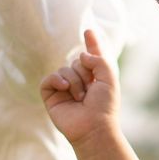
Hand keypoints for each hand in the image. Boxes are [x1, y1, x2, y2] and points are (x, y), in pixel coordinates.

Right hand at [41, 30, 120, 144]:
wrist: (94, 127)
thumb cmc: (105, 106)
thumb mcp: (109, 78)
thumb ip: (99, 59)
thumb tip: (80, 55)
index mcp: (95, 78)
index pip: (91, 58)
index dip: (91, 44)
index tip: (89, 32)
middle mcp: (79, 82)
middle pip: (76, 61)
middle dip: (84, 72)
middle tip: (90, 89)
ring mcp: (64, 89)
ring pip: (63, 69)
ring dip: (74, 81)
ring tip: (81, 97)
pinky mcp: (51, 97)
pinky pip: (48, 79)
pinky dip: (56, 80)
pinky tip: (64, 87)